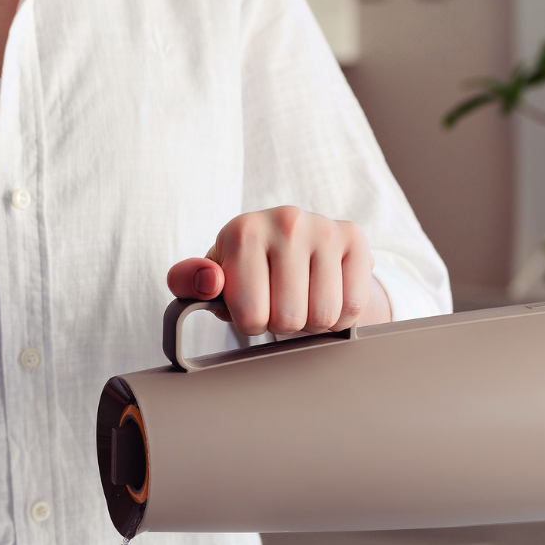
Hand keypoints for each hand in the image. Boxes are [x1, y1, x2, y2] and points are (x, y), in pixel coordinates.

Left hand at [167, 206, 390, 335]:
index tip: (252, 304)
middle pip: (289, 319)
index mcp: (242, 230)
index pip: (250, 315)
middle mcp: (284, 220)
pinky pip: (352, 306)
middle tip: (280, 304)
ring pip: (324, 315)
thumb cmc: (246, 272)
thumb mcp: (211, 279)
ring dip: (313, 323)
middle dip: (283, 324)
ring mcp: (323, 227)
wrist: (297, 248)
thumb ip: (189, 282)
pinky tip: (328, 297)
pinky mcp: (354, 238)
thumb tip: (208, 281)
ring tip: (302, 301)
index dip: (252, 323)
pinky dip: (340, 316)